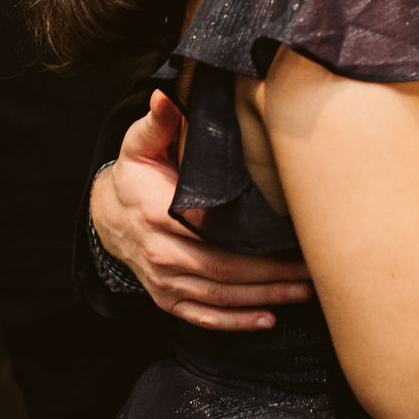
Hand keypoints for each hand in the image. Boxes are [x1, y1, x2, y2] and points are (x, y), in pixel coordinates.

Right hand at [91, 90, 311, 329]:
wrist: (106, 215)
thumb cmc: (134, 177)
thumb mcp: (139, 145)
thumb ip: (156, 123)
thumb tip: (165, 96)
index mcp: (159, 215)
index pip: (212, 234)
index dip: (252, 242)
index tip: (292, 240)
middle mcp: (162, 254)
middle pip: (223, 271)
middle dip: (271, 276)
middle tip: (311, 273)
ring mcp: (163, 281)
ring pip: (219, 296)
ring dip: (262, 299)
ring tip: (301, 293)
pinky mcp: (166, 298)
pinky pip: (201, 316)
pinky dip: (234, 323)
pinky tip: (266, 321)